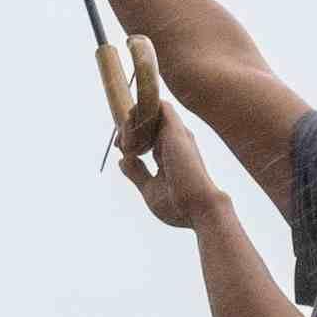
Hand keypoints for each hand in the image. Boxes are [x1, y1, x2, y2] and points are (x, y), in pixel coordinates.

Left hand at [109, 89, 226, 234]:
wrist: (197, 209)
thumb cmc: (178, 205)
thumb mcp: (149, 188)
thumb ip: (137, 172)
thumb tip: (123, 160)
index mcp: (169, 152)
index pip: (145, 133)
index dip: (128, 135)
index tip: (119, 147)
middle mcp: (174, 140)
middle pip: (145, 120)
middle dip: (127, 128)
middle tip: (120, 145)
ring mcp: (175, 134)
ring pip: (148, 112)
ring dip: (131, 124)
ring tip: (127, 145)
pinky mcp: (175, 129)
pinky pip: (155, 107)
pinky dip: (139, 117)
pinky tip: (133, 140)